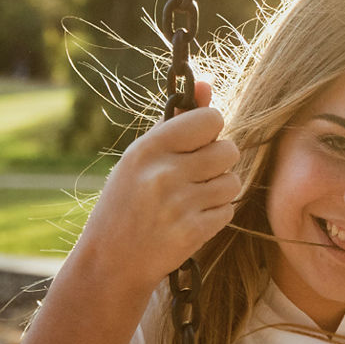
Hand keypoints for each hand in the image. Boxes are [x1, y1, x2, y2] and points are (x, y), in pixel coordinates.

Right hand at [76, 81, 240, 292]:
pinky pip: (228, 210)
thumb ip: (178, 122)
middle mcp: (164, 174)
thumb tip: (207, 82)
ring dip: (220, 190)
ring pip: (233, 182)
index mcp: (149, 149)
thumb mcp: (142, 158)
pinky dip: (216, 214)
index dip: (211, 130)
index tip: (198, 142)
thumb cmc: (127, 202)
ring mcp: (180, 205)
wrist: (112, 261)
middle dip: (219, 162)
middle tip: (197, 174)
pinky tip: (192, 219)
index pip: (210, 119)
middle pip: (228, 150)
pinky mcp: (193, 232)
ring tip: (193, 199)